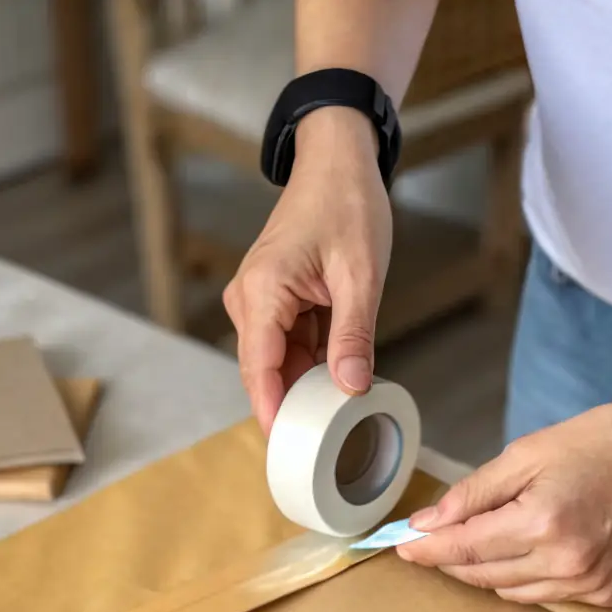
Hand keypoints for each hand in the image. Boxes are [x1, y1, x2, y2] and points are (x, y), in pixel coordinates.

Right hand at [224, 108, 390, 435]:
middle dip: (289, 406)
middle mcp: (250, 298)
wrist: (337, 161)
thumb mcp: (361, 274)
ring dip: (303, 385)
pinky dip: (308, 365)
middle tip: (320, 446)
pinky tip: (334, 380)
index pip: (259, 368)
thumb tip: (351, 389)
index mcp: (263, 290)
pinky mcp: (272, 302)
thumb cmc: (347, 203)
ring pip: (275, 363)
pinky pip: (286, 347)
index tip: (286, 449)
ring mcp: (258, 301)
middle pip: (262, 372)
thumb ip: (353, 335)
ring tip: (334, 415)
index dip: (272, 412)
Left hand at [399, 392, 611, 605]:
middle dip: (453, 556)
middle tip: (435, 535)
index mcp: (544, 522)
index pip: (463, 548)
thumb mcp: (532, 451)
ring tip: (494, 532)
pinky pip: (547, 596)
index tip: (401, 545)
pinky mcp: (608, 595)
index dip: (425, 548)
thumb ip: (476, 491)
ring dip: (490, 568)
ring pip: (511, 592)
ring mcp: (590, 585)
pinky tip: (536, 545)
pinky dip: (528, 576)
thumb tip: (429, 521)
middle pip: (481, 576)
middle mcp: (566, 563)